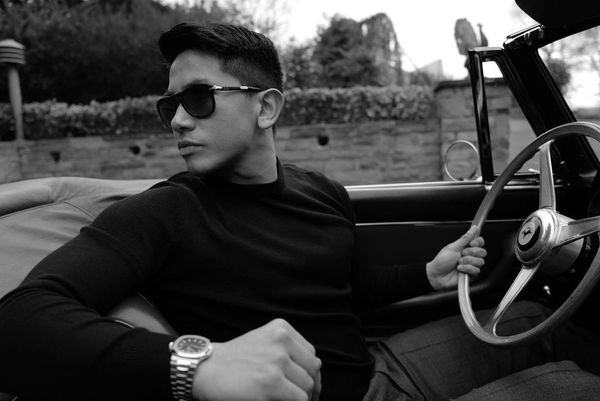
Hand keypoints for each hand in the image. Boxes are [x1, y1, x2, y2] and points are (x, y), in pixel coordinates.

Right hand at [192, 318, 320, 400]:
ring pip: (307, 387)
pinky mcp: (271, 382)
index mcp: (281, 328)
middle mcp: (281, 341)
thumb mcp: (263, 341)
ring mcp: (276, 361)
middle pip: (312, 370)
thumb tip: (314, 375)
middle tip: (299, 398)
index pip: (310, 354)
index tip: (305, 386)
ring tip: (286, 399)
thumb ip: (288, 351)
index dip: (310, 373)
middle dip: (309, 388)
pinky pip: (298, 399)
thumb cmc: (234, 359)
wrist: (206, 369)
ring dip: (300, 398)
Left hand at [426, 225, 485, 289]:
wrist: (437, 275)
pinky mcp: (472, 275)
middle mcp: (470, 256)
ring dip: (468, 261)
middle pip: (482, 252)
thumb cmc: (441, 261)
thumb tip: (474, 228)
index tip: (471, 243)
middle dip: (472, 252)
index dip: (478, 242)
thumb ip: (465, 238)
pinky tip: (460, 269)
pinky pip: (477, 270)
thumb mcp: (452, 247)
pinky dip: (467, 269)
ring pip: (480, 261)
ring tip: (458, 263)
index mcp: (466, 247)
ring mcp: (471, 265)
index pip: (480, 242)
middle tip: (462, 254)